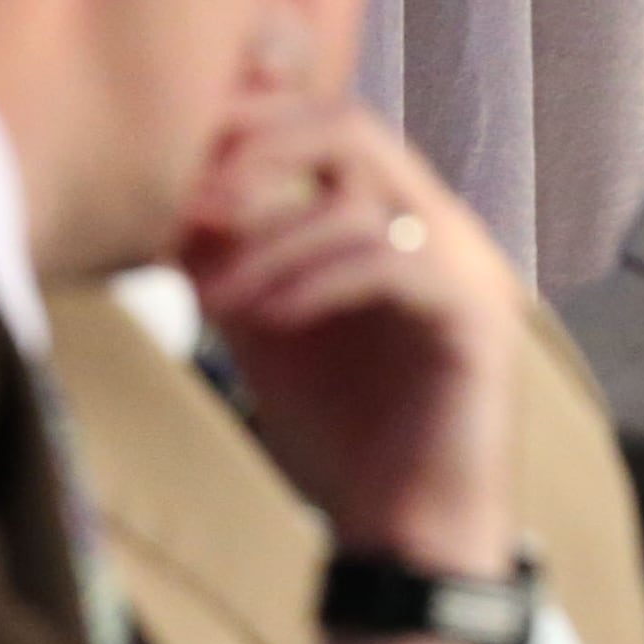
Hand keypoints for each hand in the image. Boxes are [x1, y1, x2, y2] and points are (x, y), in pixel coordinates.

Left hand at [184, 103, 522, 643]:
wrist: (403, 529)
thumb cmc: (339, 432)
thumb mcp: (259, 319)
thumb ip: (224, 249)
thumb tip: (165, 186)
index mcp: (391, 214)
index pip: (324, 114)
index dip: (247, 113)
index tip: (172, 159)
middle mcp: (439, 224)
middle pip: (350, 122)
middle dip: (257, 149)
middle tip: (192, 204)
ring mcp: (468, 267)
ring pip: (363, 199)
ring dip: (269, 244)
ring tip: (211, 300)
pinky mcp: (477, 319)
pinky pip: (390, 262)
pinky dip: (312, 283)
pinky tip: (260, 321)